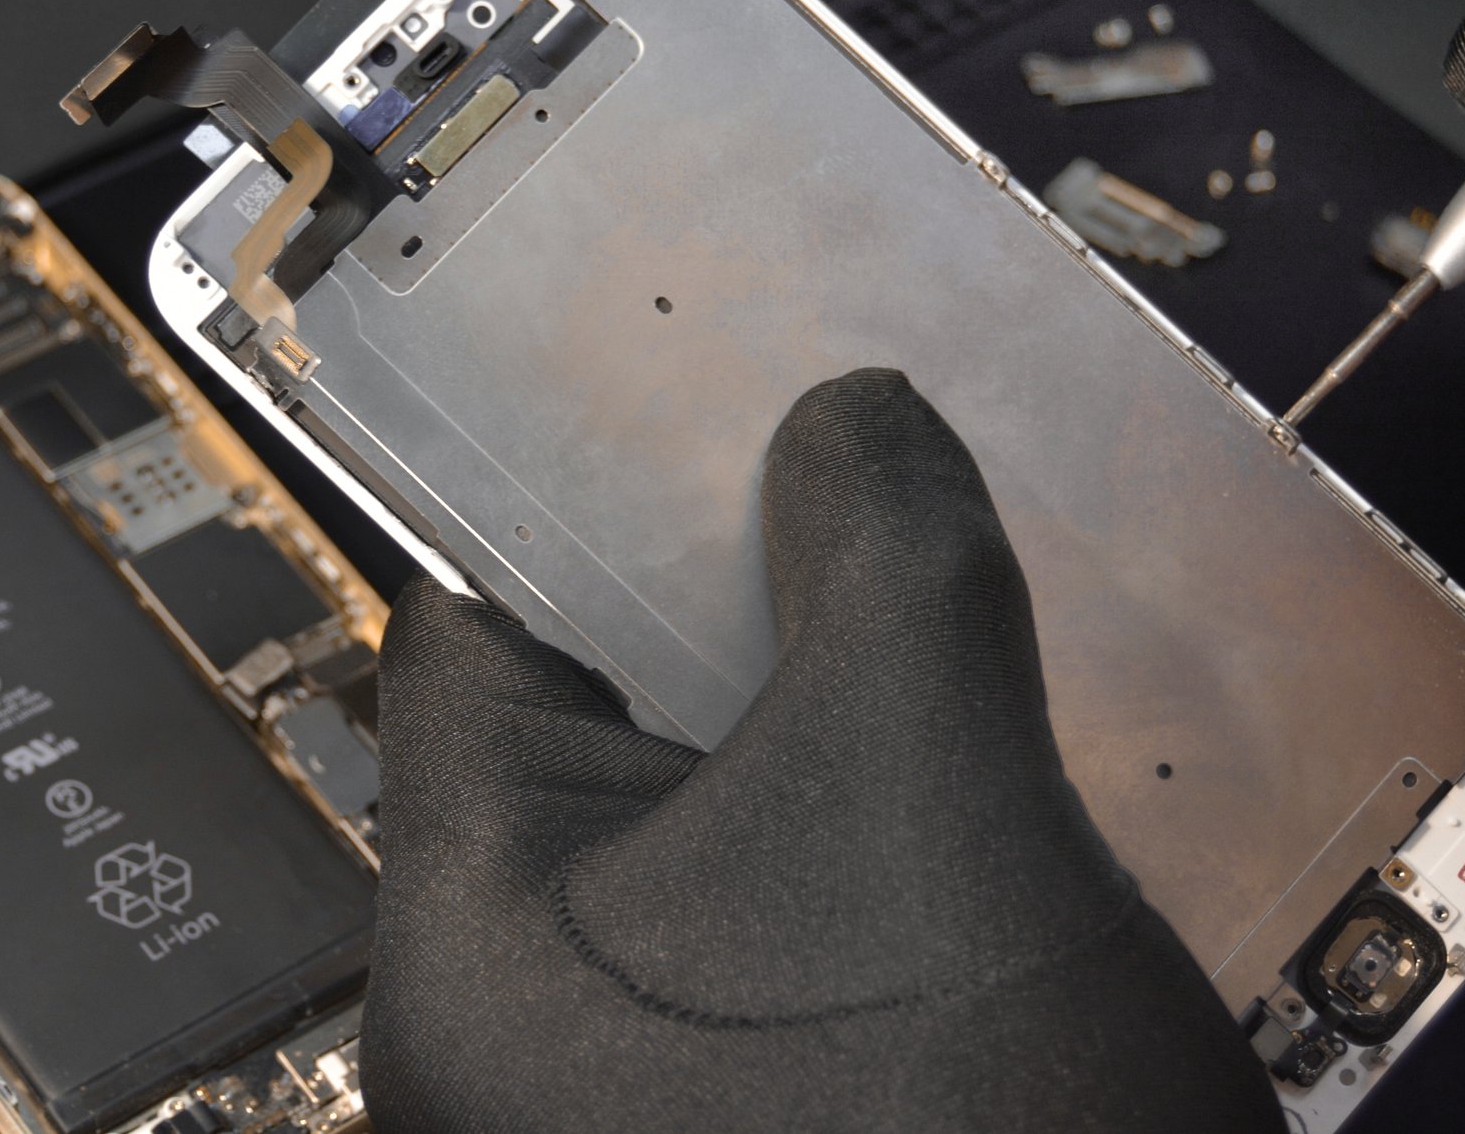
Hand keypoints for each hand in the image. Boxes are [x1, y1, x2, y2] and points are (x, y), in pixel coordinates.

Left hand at [360, 369, 1275, 1133]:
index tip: (684, 403)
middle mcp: (507, 1031)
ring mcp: (622, 1091)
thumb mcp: (944, 789)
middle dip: (731, 604)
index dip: (572, 495)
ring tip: (931, 597)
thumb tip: (853, 419)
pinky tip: (971, 758)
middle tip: (851, 483)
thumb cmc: (995, 1126)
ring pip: (706, 823)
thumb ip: (883, 562)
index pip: (470, 641)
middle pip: (596, 728)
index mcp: (472, 946)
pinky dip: (857, 825)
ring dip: (817, 713)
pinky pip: (771, 916)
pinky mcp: (740, 1112)